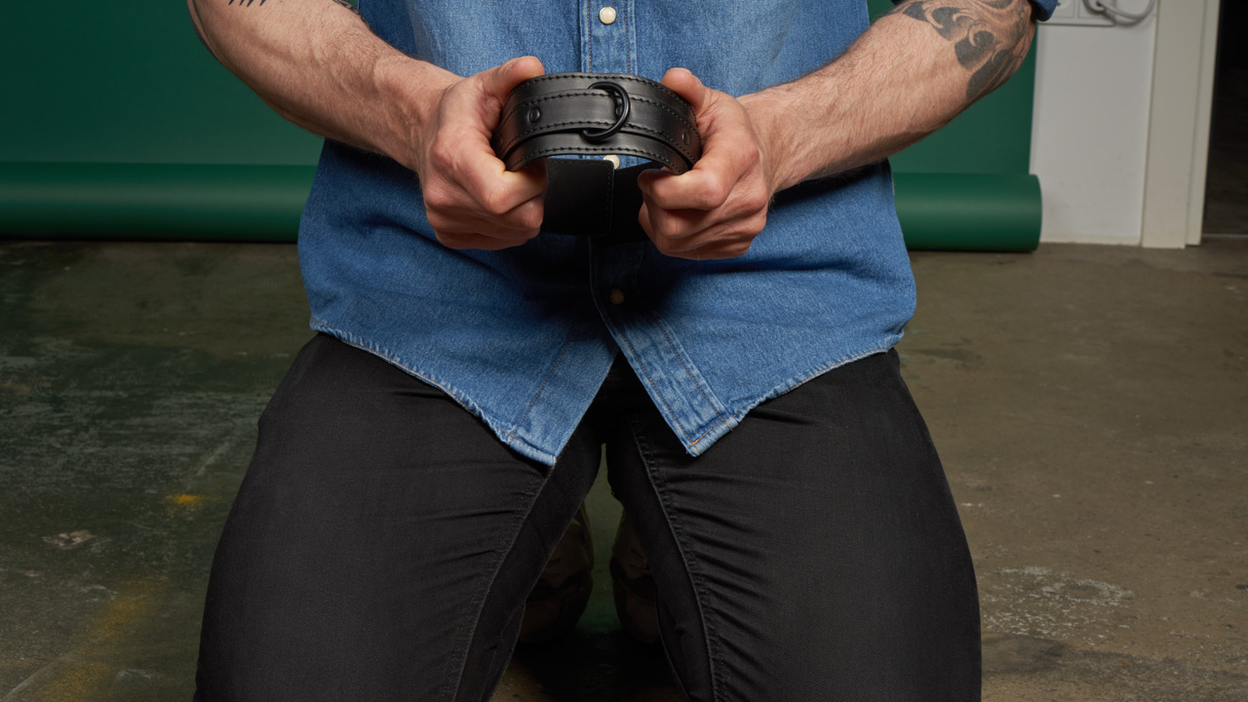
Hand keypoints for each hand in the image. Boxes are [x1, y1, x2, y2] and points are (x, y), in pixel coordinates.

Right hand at [408, 57, 546, 250]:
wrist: (420, 130)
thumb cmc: (455, 112)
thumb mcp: (484, 86)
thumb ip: (511, 76)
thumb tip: (532, 69)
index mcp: (453, 159)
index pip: (505, 198)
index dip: (532, 184)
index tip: (530, 163)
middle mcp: (444, 195)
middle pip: (518, 220)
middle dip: (532, 195)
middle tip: (521, 169)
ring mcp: (443, 219)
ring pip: (514, 233)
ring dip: (521, 209)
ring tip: (506, 179)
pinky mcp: (448, 234)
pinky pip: (500, 242)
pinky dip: (507, 223)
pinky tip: (496, 197)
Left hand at [637, 69, 777, 259]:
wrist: (768, 155)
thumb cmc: (735, 132)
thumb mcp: (711, 102)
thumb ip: (688, 90)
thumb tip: (674, 79)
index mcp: (740, 159)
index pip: (704, 191)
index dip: (665, 191)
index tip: (651, 177)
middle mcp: (749, 198)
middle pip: (680, 225)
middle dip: (653, 207)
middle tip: (654, 185)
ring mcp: (746, 225)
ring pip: (678, 243)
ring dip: (659, 222)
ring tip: (664, 198)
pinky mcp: (739, 244)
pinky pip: (690, 253)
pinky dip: (675, 237)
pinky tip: (680, 213)